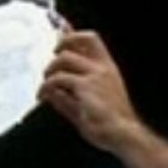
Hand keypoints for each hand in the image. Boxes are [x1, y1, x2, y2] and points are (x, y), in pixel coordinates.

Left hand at [39, 29, 141, 152]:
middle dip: (62, 42)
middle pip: (83, 39)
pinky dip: (46, 86)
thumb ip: (68, 98)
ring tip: (45, 85)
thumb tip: (52, 93)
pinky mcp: (85, 86)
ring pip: (64, 58)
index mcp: (108, 70)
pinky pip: (58, 79)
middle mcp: (104, 68)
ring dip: (49, 69)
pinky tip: (43, 96)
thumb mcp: (87, 108)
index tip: (62, 33)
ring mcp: (95, 76)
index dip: (75, 34)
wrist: (124, 135)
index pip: (93, 42)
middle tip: (51, 55)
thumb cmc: (111, 125)